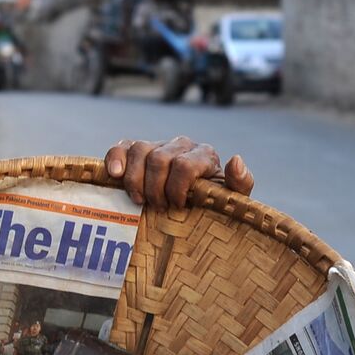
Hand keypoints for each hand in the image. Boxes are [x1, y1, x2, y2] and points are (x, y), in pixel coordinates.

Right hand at [104, 136, 253, 208]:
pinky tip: (114, 175)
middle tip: (159, 209)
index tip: (176, 207)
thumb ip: (240, 183)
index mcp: (204, 155)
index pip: (185, 165)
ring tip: (140, 201)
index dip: (176, 189)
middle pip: (159, 160)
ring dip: (135, 180)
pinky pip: (122, 147)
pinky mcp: (137, 151)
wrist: (194, 208)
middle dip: (155, 189)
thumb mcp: (231, 200)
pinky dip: (115, 159)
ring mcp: (158, 146)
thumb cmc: (213, 206)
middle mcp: (181, 145)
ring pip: (140, 150)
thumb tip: (236, 160)